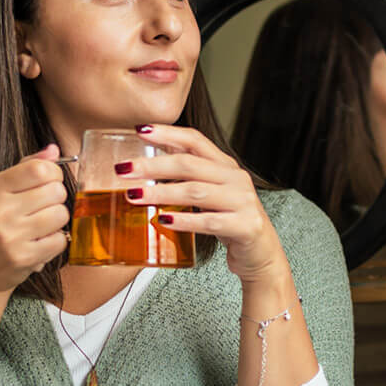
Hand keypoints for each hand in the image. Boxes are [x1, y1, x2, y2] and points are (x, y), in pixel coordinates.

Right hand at [0, 144, 70, 294]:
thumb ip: (26, 168)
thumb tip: (54, 150)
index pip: (40, 169)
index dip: (54, 174)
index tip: (49, 182)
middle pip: (56, 191)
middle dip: (56, 199)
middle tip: (43, 208)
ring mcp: (11, 235)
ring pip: (61, 215)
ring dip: (57, 221)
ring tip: (41, 226)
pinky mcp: (23, 257)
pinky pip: (60, 241)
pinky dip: (55, 242)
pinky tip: (40, 243)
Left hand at [118, 125, 288, 283]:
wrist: (261, 254)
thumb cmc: (230, 223)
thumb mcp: (211, 195)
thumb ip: (188, 179)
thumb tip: (146, 165)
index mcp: (226, 166)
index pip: (195, 140)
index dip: (167, 133)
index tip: (139, 130)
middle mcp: (236, 179)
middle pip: (190, 164)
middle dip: (152, 165)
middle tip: (123, 170)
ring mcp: (243, 202)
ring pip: (196, 191)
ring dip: (161, 193)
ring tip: (134, 196)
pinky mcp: (245, 226)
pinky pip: (209, 222)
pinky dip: (184, 220)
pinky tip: (163, 220)